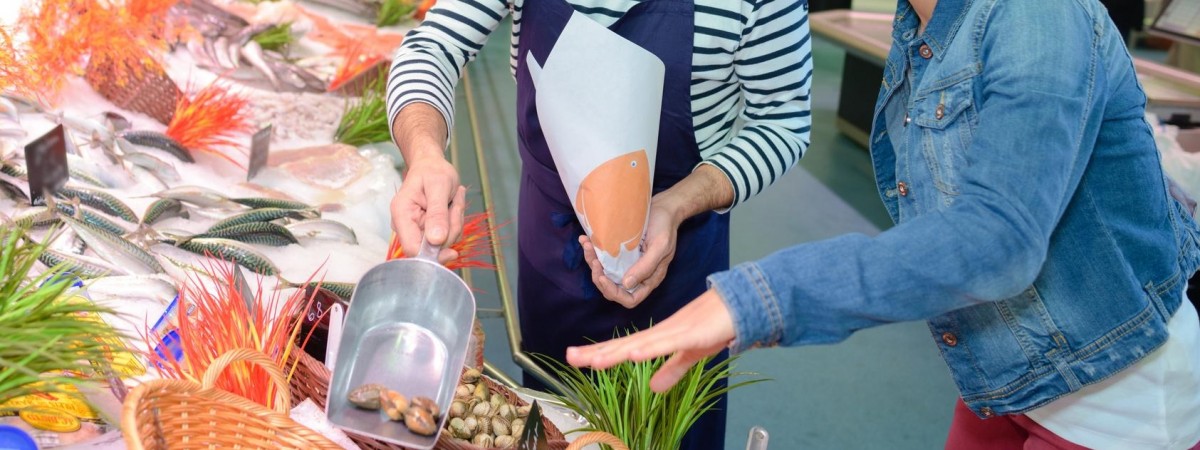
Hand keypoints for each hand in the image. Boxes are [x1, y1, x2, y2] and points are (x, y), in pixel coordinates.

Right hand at [390, 154, 465, 263]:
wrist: (431, 165)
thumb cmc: (432, 171)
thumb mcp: (438, 187)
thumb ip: (437, 213)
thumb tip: (436, 240)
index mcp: (402, 214)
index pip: (412, 249)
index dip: (433, 254)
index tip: (452, 250)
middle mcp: (407, 225)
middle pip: (432, 247)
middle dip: (450, 229)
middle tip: (454, 204)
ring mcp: (418, 229)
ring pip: (444, 241)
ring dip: (455, 222)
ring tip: (452, 200)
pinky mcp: (429, 230)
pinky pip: (448, 236)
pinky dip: (455, 221)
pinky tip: (452, 204)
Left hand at [566, 289, 735, 391]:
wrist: (740, 304)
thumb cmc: (714, 326)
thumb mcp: (690, 354)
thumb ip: (672, 370)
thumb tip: (653, 388)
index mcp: (657, 338)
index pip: (623, 348)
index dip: (600, 353)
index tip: (575, 357)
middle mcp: (659, 333)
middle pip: (623, 345)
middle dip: (597, 352)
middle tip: (570, 356)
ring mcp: (674, 332)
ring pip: (640, 344)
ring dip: (616, 352)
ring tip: (593, 361)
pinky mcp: (691, 334)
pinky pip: (667, 344)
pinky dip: (650, 349)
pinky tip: (634, 354)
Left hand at [581, 196, 681, 307]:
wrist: (664, 208)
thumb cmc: (665, 227)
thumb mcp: (660, 247)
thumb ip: (646, 267)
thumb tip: (627, 284)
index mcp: (649, 279)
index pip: (630, 299)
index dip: (614, 293)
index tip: (603, 277)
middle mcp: (637, 275)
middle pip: (613, 289)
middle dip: (599, 278)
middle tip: (594, 261)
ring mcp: (627, 264)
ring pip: (605, 273)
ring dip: (593, 262)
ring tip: (587, 246)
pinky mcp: (620, 253)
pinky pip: (604, 258)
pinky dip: (593, 251)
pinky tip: (586, 239)